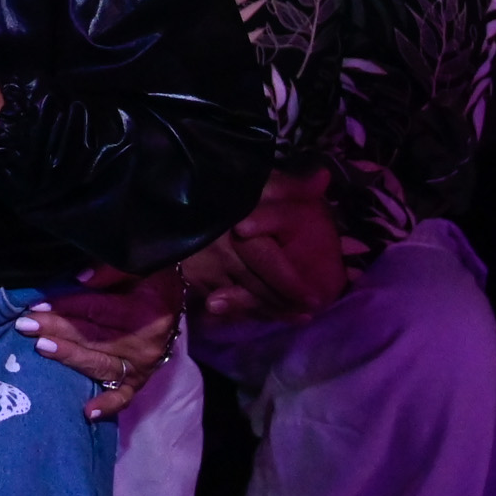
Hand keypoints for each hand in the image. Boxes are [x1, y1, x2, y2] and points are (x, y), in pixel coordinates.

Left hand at [17, 263, 187, 419]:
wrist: (174, 297)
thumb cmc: (153, 277)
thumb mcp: (139, 265)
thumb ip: (111, 270)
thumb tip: (80, 279)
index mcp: (148, 311)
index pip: (98, 310)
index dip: (66, 306)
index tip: (37, 305)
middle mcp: (147, 343)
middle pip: (94, 337)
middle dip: (57, 330)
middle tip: (26, 325)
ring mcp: (144, 365)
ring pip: (100, 364)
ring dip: (69, 357)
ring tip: (41, 348)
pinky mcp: (141, 380)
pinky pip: (124, 396)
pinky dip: (107, 406)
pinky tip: (87, 412)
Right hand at [182, 168, 347, 327]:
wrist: (171, 193)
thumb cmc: (223, 185)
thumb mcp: (258, 179)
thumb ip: (289, 185)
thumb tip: (324, 178)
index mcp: (241, 231)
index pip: (272, 267)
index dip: (294, 287)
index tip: (316, 300)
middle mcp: (221, 253)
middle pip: (258, 290)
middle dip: (284, 306)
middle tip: (307, 315)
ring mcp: (203, 268)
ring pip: (241, 301)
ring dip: (266, 312)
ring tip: (290, 317)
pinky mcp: (190, 277)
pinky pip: (222, 303)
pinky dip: (242, 310)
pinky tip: (258, 312)